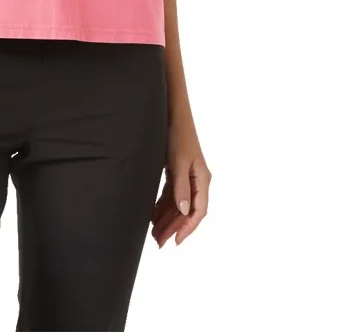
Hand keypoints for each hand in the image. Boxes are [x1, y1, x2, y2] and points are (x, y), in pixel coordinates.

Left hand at [151, 120, 210, 247]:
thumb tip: (184, 212)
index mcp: (202, 179)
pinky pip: (171, 195)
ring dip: (167, 219)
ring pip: (178, 205)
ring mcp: (187, 177)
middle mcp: (197, 180)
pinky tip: (153, 215)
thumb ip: (181, 187)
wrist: (172, 114)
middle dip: (174, 227)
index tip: (176, 241)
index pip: (198, 211)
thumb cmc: (178, 135)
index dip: (188, 228)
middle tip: (158, 241)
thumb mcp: (178, 162)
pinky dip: (162, 206)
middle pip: (187, 211)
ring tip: (154, 233)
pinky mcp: (177, 172)